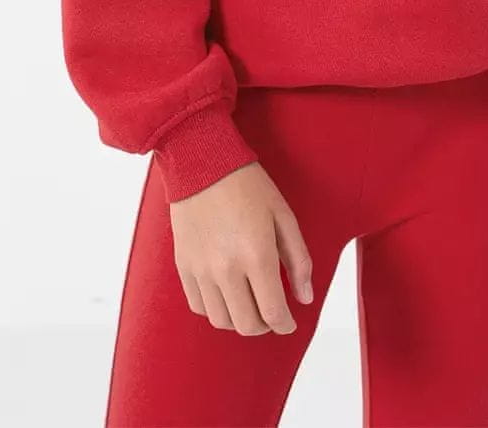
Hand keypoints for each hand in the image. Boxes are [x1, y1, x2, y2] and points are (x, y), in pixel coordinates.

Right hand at [169, 161, 314, 333]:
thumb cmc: (247, 185)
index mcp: (256, 255)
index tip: (289, 322)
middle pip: (247, 325)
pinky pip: (199, 306)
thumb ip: (298, 260)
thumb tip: (304, 297)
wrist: (202, 163)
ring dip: (239, 320)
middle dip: (265, 325)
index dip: (285, 325)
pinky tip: (226, 293)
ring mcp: (201, 270)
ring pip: (221, 321)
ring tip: (249, 302)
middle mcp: (226, 269)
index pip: (273, 313)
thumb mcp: (283, 215)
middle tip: (272, 312)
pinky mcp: (183, 266)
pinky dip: (215, 309)